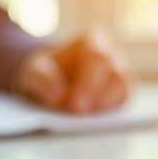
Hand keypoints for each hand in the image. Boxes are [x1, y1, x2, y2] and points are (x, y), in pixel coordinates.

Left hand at [14, 26, 133, 113]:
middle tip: (79, 114)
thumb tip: (58, 96)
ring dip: (104, 105)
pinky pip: (123, 99)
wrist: (52, 79)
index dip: (89, 83)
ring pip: (123, 86)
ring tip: (85, 118)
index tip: (76, 105)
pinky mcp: (122, 88)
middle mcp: (110, 52)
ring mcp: (120, 70)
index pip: (97, 59)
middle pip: (114, 72)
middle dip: (97, 96)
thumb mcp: (34, 70)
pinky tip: (94, 118)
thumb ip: (42, 78)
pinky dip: (109, 110)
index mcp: (91, 40)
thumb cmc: (46, 72)